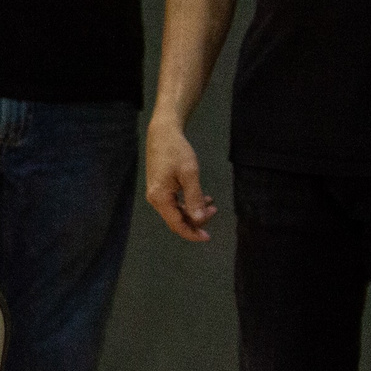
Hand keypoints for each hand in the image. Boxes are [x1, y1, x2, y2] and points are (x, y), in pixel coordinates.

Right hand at [145, 119, 215, 241]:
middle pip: (176, 220)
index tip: (208, 237)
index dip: (192, 233)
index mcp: (160, 198)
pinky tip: (201, 197)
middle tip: (214, 210)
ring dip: (193, 211)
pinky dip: (188, 203)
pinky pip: (174, 203)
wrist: (162, 133)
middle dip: (196, 220)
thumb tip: (200, 219)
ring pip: (176, 211)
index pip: (176, 224)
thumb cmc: (176, 151)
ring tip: (211, 203)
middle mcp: (155, 198)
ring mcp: (156, 193)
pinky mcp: (160, 187)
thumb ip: (194, 198)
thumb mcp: (189, 174)